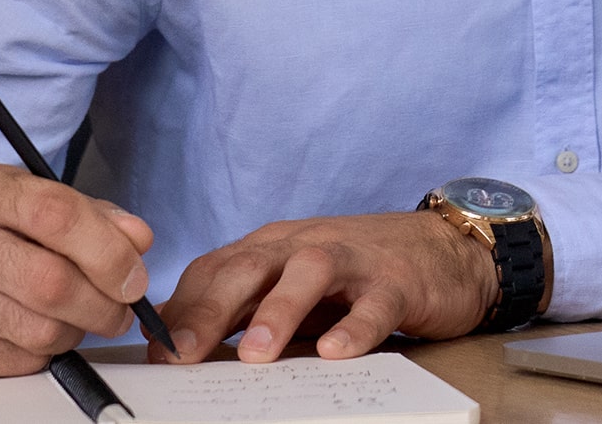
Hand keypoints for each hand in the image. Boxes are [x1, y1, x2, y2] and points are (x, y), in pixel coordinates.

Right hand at [0, 162, 201, 377]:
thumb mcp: (34, 207)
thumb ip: (92, 217)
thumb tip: (136, 240)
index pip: (55, 213)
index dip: (108, 250)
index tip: (133, 275)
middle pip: (51, 281)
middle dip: (103, 302)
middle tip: (120, 308)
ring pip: (40, 328)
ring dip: (75, 330)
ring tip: (74, 316)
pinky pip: (20, 360)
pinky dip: (44, 353)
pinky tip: (33, 333)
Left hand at [152, 212, 495, 363]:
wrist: (444, 248)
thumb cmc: (357, 274)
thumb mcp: (292, 287)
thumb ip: (246, 310)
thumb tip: (183, 348)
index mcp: (272, 248)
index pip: (215, 270)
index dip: (183, 310)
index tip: (157, 353)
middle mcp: (304, 246)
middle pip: (249, 268)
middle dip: (211, 311)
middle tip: (183, 355)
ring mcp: (352, 260)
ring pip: (308, 273)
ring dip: (278, 312)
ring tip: (254, 354)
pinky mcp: (397, 281)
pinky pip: (373, 303)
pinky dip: (355, 326)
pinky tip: (336, 351)